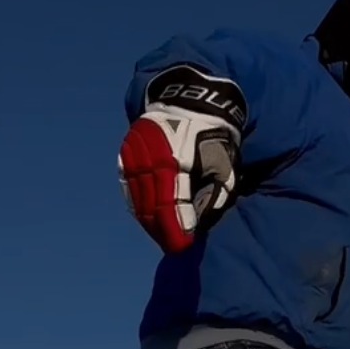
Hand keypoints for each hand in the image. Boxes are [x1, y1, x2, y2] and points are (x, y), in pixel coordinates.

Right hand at [117, 105, 238, 253]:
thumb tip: (198, 223)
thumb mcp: (223, 165)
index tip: (183, 246)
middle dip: (162, 230)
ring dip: (149, 220)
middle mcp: (149, 159)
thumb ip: (214, 195)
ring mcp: (134, 156)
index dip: (176, 229)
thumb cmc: (214, 137)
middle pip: (151, 205)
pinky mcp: (127, 154)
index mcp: (174, 162)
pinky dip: (138, 204)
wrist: (190, 102)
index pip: (171, 205)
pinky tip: (149, 217)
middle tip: (174, 246)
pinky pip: (130, 186)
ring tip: (163, 237)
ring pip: (137, 198)